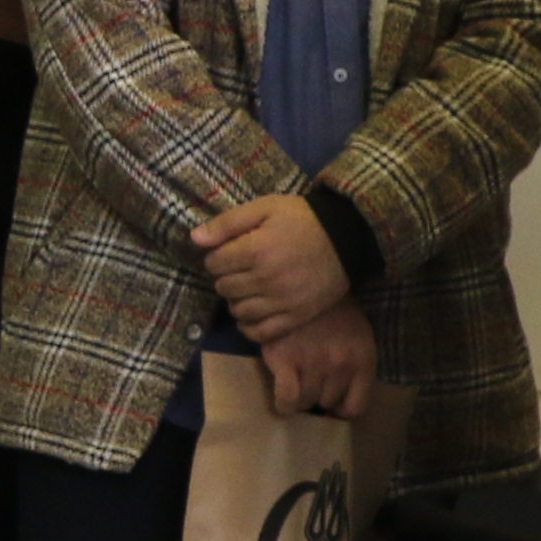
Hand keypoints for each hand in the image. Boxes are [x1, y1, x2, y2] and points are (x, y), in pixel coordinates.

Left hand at [197, 190, 348, 339]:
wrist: (346, 237)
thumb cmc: (302, 219)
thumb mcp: (264, 208)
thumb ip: (227, 223)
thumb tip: (194, 239)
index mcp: (256, 250)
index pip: (214, 264)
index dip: (217, 256)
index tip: (229, 252)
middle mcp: (266, 280)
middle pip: (224, 288)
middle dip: (226, 277)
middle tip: (240, 268)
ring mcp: (282, 301)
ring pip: (239, 311)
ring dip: (236, 300)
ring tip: (248, 287)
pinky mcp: (296, 316)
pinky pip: (261, 333)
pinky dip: (250, 326)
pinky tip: (252, 312)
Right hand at [260, 297, 376, 415]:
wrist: (306, 281)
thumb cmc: (335, 312)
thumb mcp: (360, 336)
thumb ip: (357, 366)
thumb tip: (341, 402)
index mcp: (363, 360)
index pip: (355, 407)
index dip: (341, 409)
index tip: (332, 403)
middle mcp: (340, 365)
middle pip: (327, 403)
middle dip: (319, 394)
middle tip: (311, 377)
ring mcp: (312, 363)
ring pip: (306, 401)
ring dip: (300, 395)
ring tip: (296, 378)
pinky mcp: (285, 359)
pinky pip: (286, 398)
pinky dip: (283, 404)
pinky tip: (283, 400)